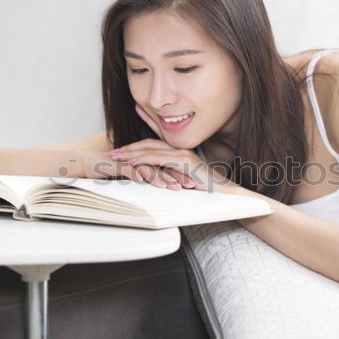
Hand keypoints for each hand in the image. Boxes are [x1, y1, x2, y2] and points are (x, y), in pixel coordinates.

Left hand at [106, 103, 239, 193]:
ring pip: (151, 150)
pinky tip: (131, 163)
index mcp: (179, 153)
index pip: (153, 145)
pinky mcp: (185, 162)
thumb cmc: (207, 192)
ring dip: (132, 153)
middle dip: (129, 148)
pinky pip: (159, 159)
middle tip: (112, 153)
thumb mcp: (184, 183)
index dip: (136, 146)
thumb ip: (171, 178)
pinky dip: (143, 160)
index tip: (121, 150)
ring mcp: (183, 154)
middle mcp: (180, 150)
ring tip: (116, 157)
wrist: (225, 194)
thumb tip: (158, 183)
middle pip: (149, 144)